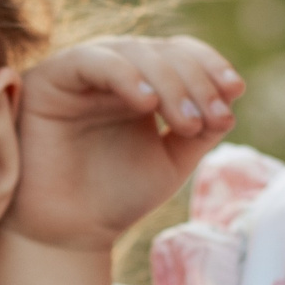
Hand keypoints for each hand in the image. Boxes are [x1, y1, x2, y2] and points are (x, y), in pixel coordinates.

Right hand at [7, 36, 242, 250]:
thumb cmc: (115, 199)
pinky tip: (146, 104)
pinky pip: (90, 61)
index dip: (209, 64)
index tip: (236, 91)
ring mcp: (80, 72)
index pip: (180, 52)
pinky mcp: (48, 79)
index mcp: (141, 85)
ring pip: (132, 51)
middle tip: (213, 117)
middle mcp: (111, 71)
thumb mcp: (172, 161)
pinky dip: (124, 75)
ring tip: (187, 122)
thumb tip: (231, 98)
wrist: (69, 235)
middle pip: (162, 50)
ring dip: (169, 82)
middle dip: (194, 80)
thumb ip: (201, 129)